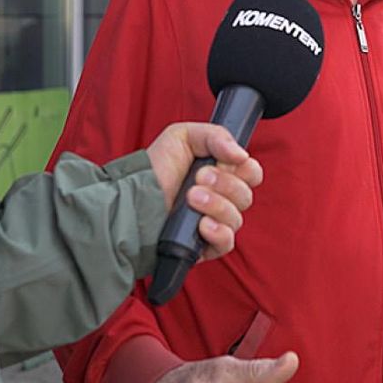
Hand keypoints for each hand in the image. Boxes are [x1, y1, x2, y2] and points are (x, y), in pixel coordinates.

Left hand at [146, 123, 263, 260]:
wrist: (129, 201)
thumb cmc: (153, 170)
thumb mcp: (182, 137)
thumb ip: (216, 136)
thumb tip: (242, 155)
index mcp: (220, 173)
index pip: (252, 173)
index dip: (246, 169)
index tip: (227, 162)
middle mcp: (221, 199)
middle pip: (246, 195)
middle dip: (225, 183)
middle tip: (199, 177)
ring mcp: (214, 223)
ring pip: (237, 218)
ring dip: (216, 204)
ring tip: (191, 198)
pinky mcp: (205, 246)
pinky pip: (227, 243)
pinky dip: (219, 232)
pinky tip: (202, 224)